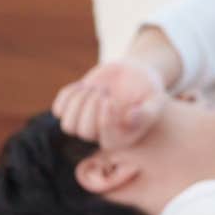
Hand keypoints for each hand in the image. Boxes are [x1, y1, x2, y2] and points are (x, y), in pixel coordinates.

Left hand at [50, 59, 168, 148]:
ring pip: (67, 125)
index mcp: (123, 138)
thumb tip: (130, 119)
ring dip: (77, 102)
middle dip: (90, 107)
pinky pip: (58, 109)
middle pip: (84, 133)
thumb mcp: (155, 99)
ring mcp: (85, 123)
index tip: (111, 99)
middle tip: (104, 91)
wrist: (133, 73)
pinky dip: (68, 95)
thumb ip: (148, 112)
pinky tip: (84, 85)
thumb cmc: (147, 88)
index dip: (104, 121)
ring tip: (93, 88)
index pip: (107, 140)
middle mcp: (102, 135)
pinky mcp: (73, 109)